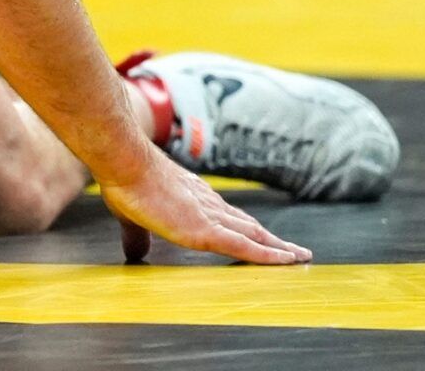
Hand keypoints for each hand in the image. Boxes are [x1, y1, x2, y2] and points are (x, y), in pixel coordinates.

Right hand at [99, 148, 310, 264]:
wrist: (125, 162)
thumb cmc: (126, 182)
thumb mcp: (131, 215)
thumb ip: (137, 236)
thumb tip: (134, 253)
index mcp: (193, 199)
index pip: (227, 216)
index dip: (245, 228)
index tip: (261, 236)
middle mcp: (208, 205)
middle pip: (248, 225)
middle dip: (270, 239)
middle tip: (293, 250)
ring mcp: (210, 216)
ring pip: (254, 235)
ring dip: (277, 247)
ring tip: (298, 257)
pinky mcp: (206, 231)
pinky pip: (246, 247)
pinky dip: (268, 255)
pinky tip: (286, 261)